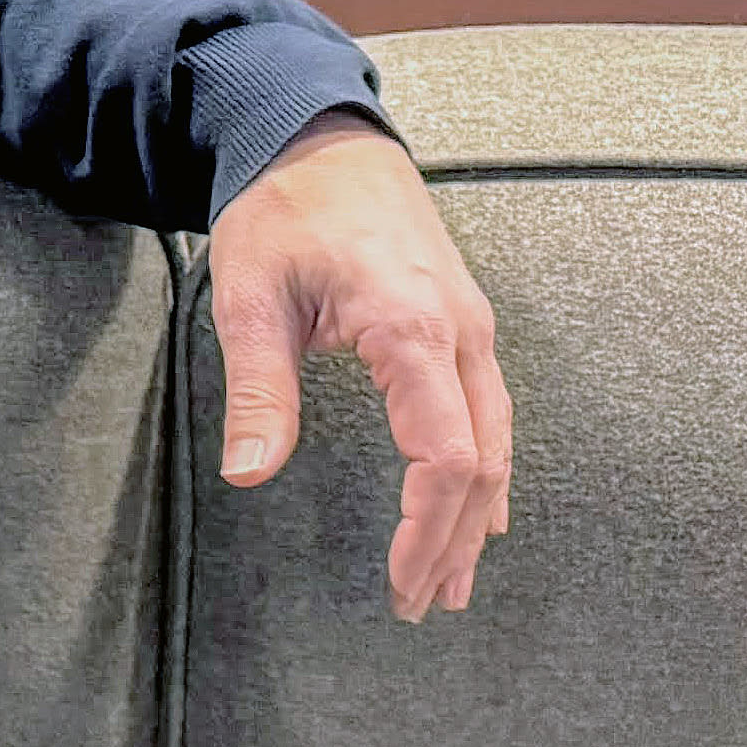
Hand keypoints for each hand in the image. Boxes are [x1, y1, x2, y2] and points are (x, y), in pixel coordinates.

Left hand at [204, 109, 514, 620]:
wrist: (323, 140)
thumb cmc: (284, 210)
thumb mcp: (249, 296)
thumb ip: (260, 388)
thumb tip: (252, 472)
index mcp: (410, 327)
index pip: (444, 454)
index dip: (425, 529)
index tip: (399, 583)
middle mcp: (460, 331)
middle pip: (481, 461)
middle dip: (453, 542)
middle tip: (422, 605)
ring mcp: (472, 326)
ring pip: (497, 441)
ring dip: (474, 517)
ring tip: (451, 583)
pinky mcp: (465, 323)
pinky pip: (491, 411)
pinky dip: (484, 471)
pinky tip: (476, 511)